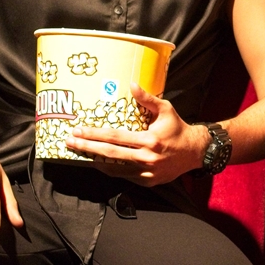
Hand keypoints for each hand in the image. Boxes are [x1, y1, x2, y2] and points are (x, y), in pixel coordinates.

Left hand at [65, 84, 208, 186]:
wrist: (195, 152)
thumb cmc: (177, 128)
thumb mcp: (165, 110)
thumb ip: (147, 99)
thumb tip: (131, 84)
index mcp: (149, 139)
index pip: (115, 137)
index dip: (94, 134)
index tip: (78, 130)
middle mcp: (146, 157)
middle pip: (109, 154)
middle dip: (86, 148)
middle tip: (69, 142)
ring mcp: (146, 172)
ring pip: (114, 168)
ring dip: (95, 160)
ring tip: (80, 153)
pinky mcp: (147, 181)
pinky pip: (124, 175)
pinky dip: (111, 169)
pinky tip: (100, 162)